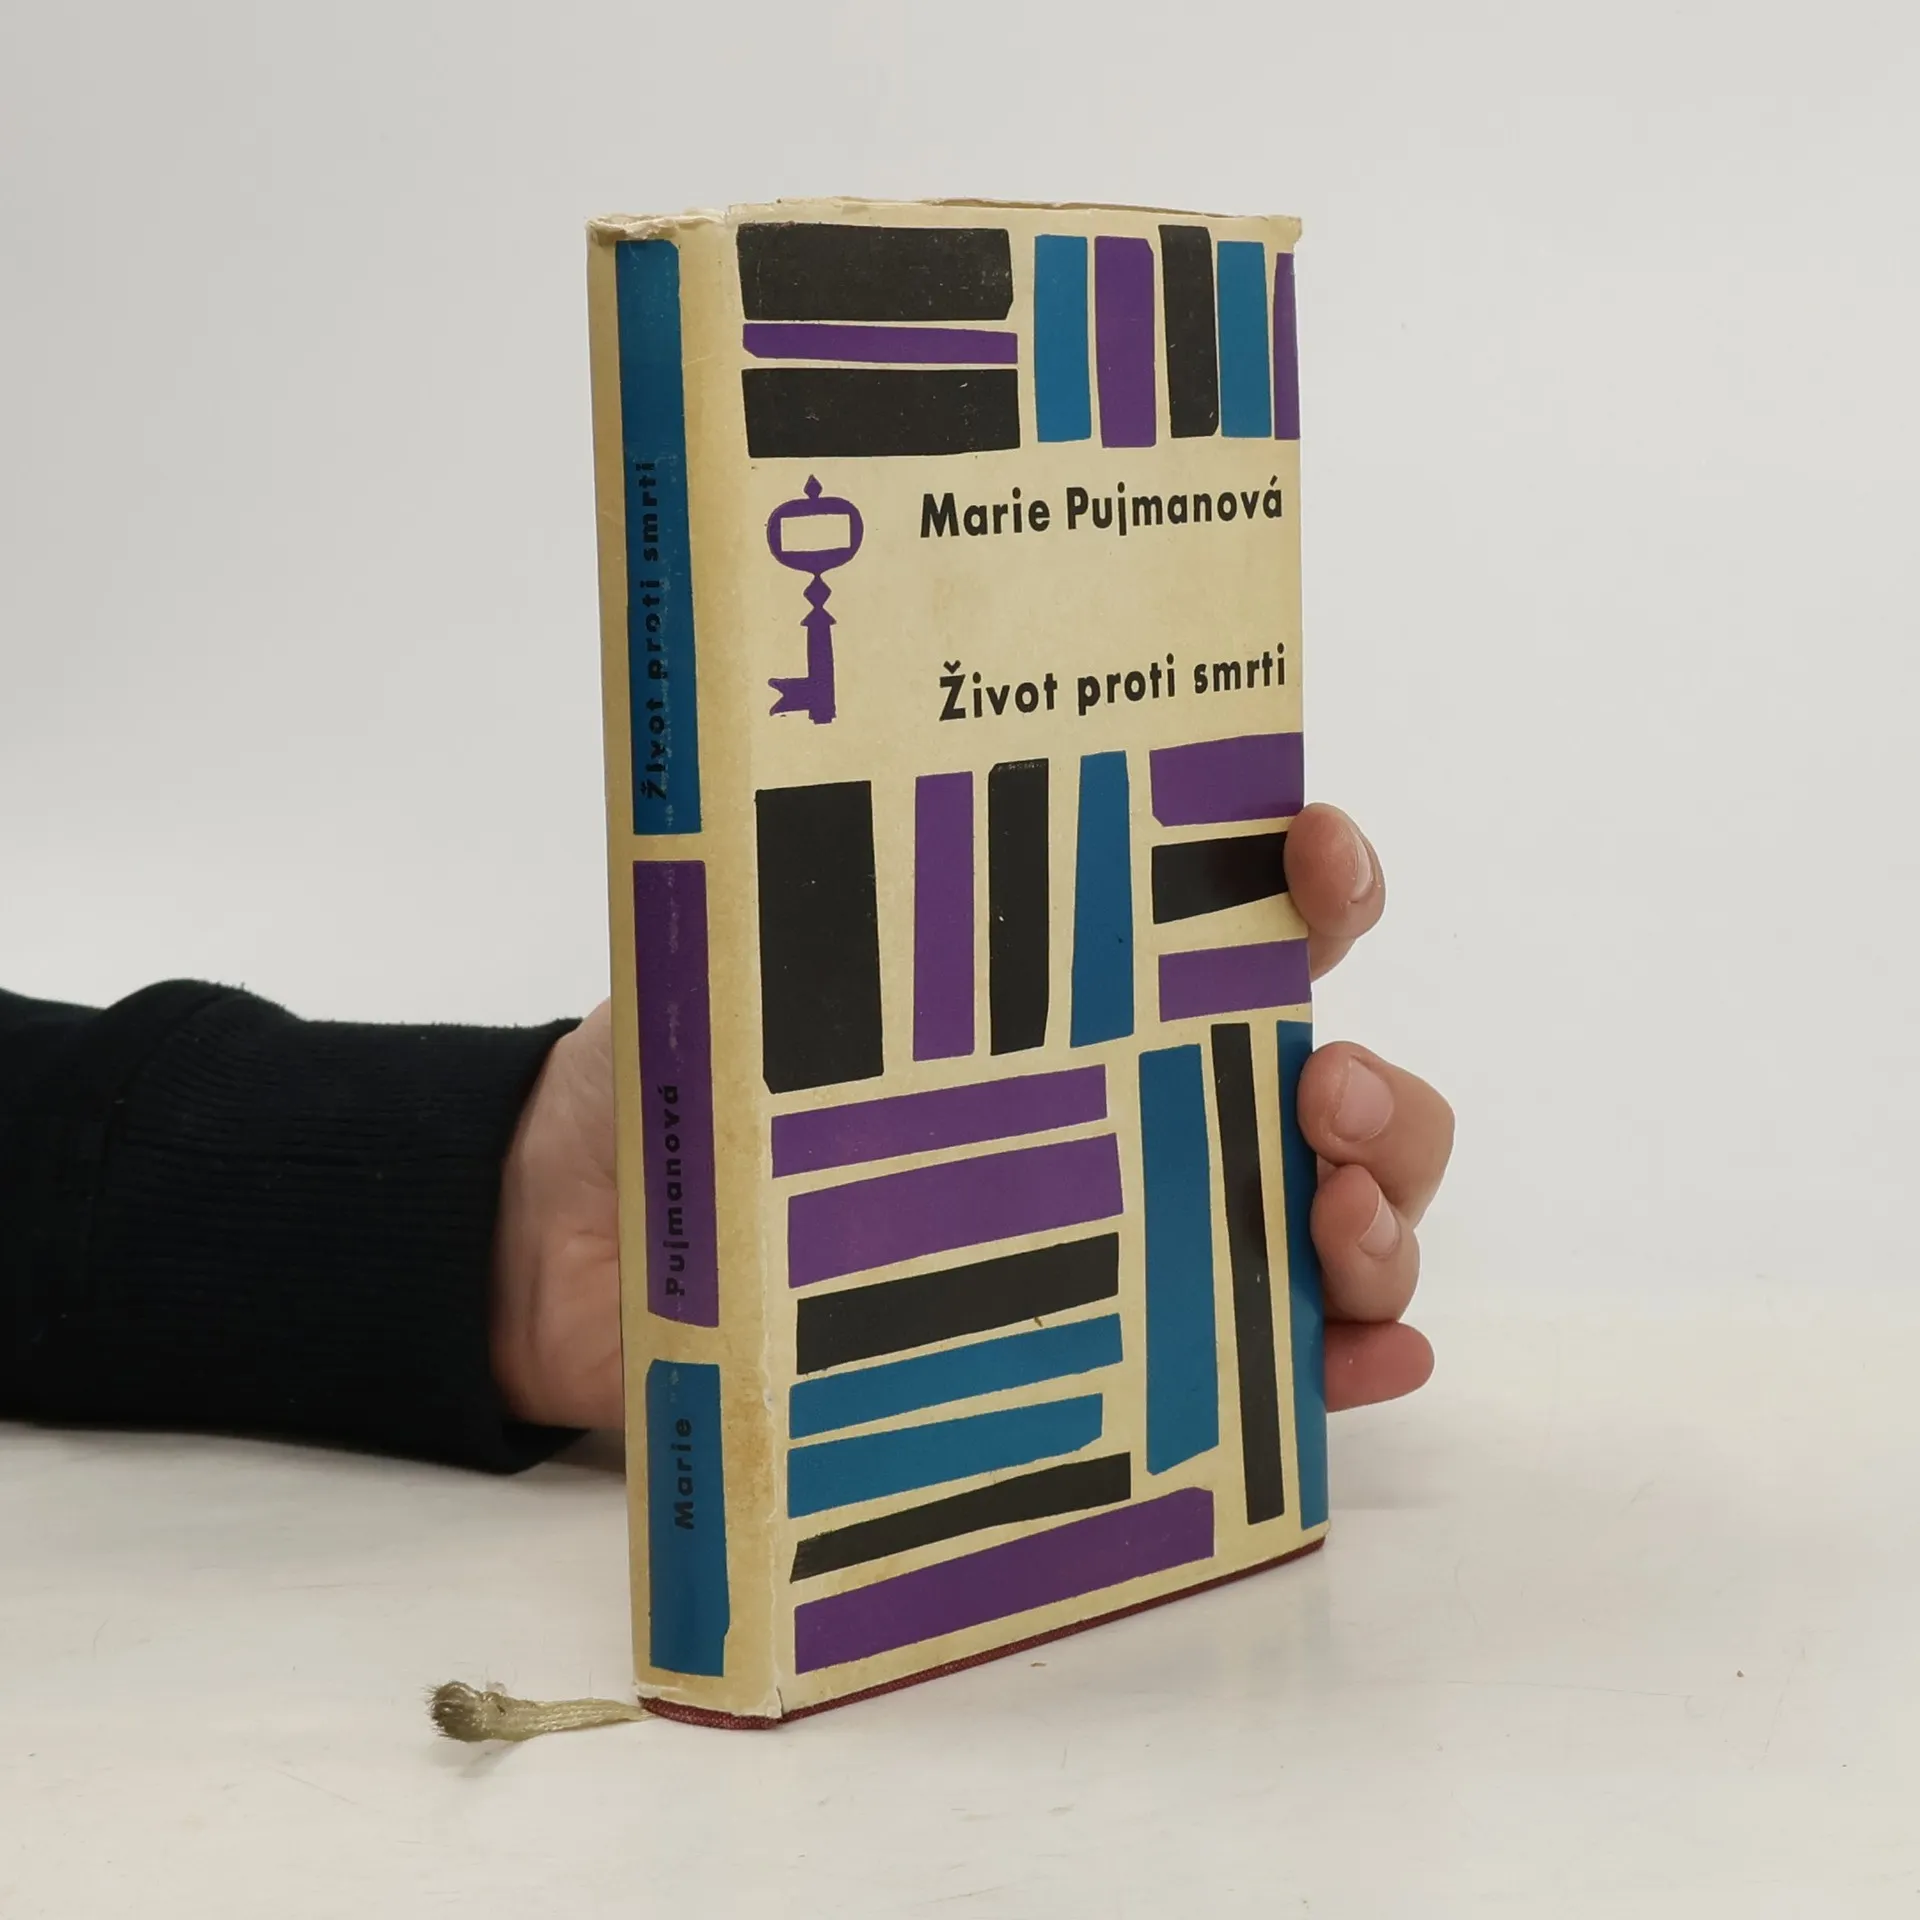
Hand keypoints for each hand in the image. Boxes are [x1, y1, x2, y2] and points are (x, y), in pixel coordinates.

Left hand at [491, 802, 1450, 1428]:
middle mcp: (1138, 1102)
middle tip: (1318, 1093)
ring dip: (1382, 1218)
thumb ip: (796, 893)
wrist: (579, 1245)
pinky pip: (1265, 1369)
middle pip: (1335, 1092)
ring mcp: (1138, 1234)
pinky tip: (1369, 1361)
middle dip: (1378, 1090)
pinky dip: (1343, 1365)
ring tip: (1336, 1228)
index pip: (1239, 916)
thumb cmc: (678, 1080)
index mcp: (1078, 990)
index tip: (1311, 852)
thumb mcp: (741, 958)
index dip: (1315, 874)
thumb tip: (792, 783)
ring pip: (1330, 1222)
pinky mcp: (1116, 1358)